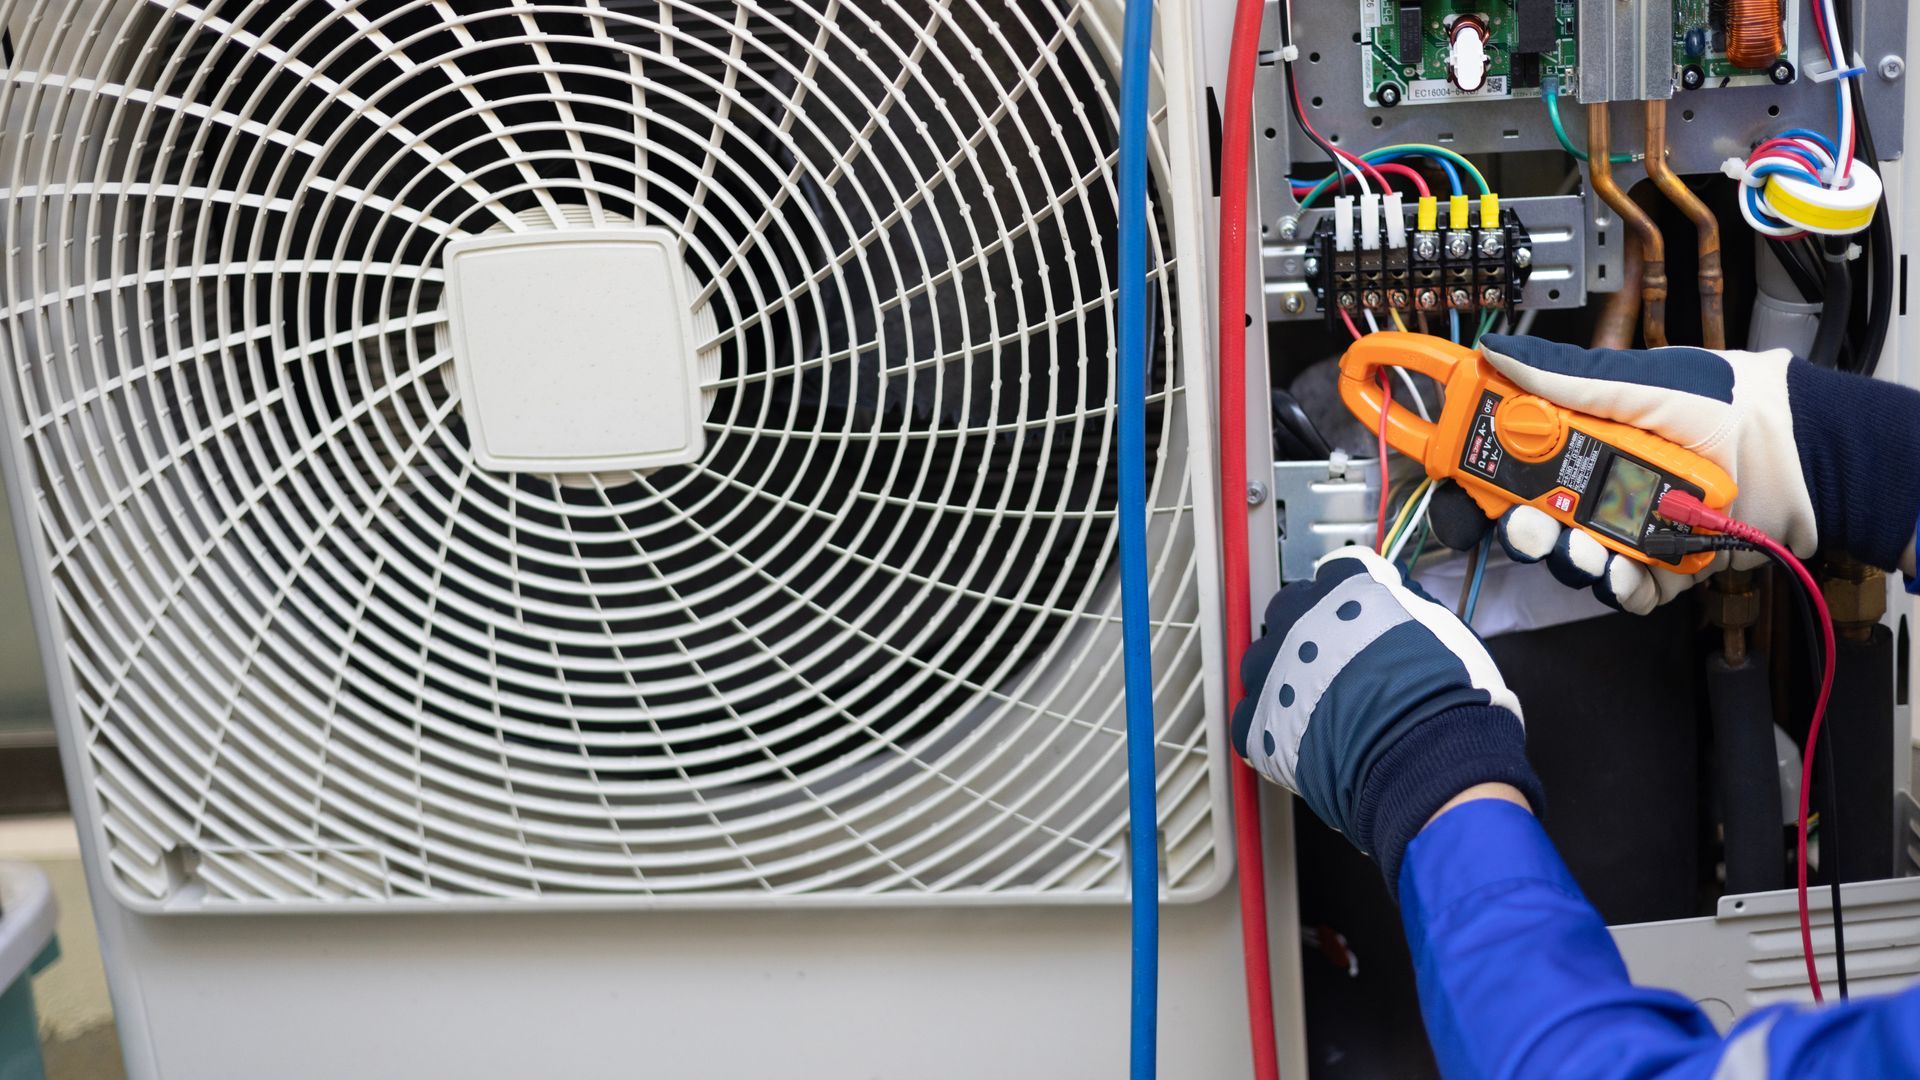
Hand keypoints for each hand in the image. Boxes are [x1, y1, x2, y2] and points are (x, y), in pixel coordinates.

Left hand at [1231, 548, 1541, 893]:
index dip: (1351, 594)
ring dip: (1283, 674)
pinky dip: (1267, 727)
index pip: (1335, 572)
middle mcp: (1299, 622)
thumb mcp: (1442, 627)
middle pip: (1290, 611)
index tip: (1357, 610)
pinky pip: (1247, 718)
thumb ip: (1405, 603)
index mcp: (1344, 592)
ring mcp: (1272, 671)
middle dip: (1310, 630)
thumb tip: (1395, 593)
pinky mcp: (1257, 724)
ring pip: (1262, 661)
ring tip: (1318, 703)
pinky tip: (1296, 738)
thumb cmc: (1444, 696)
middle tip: (1339, 659)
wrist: (1426, 757)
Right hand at [1478, 334, 1919, 613]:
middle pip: (1536, 521)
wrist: (1800, 456)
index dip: (1484, 477)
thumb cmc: (1726, 407)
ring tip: (1590, 551)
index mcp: (1583, 441)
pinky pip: (1627, 590)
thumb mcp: (1640, 385)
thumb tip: (1497, 354)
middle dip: (1527, 530)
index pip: (1514, 462)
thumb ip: (1565, 381)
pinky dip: (1623, 587)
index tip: (1465, 486)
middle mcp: (1600, 487)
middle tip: (1531, 527)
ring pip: (1577, 560)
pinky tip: (1628, 572)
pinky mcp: (1663, 567)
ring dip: (1573, 560)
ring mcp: (1630, 530)